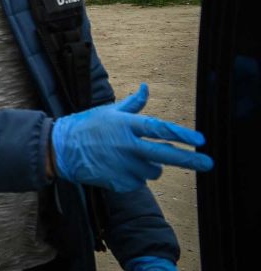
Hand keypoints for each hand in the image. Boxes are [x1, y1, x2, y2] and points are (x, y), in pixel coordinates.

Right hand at [50, 84, 212, 191]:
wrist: (62, 149)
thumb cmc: (86, 126)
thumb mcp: (109, 112)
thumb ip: (133, 104)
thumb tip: (146, 88)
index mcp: (125, 126)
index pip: (159, 129)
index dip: (181, 135)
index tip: (200, 140)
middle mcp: (127, 146)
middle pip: (165, 154)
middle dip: (189, 160)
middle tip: (208, 163)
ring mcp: (123, 166)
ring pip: (154, 171)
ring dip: (150, 166)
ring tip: (132, 158)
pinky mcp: (119, 182)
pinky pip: (139, 182)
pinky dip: (134, 176)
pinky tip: (119, 167)